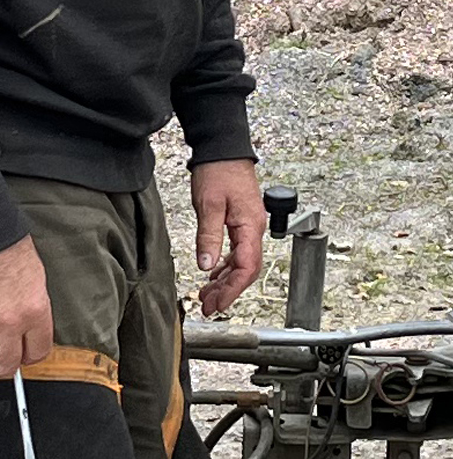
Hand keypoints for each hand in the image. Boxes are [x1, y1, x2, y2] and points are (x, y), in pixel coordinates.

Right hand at [0, 237, 54, 379]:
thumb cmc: (10, 253)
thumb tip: (24, 334)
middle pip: (8, 363)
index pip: (38, 352)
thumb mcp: (36, 285)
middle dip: (3, 363)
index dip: (28, 356)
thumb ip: (32, 313)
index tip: (21, 354)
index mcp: (36, 313)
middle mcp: (12, 324)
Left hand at [191, 158, 265, 317]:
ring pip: (240, 263)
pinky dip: (223, 266)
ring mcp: (248, 228)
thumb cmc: (218, 172)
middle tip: (207, 306)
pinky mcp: (240, 224)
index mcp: (250, 228)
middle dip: (227, 291)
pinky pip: (235, 252)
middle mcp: (253, 230)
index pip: (246, 268)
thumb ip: (209, 236)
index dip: (232, 289)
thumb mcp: (209, 206)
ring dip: (224, 281)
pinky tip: (212, 275)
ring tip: (205, 295)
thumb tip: (206, 265)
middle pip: (245, 270)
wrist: (223, 151)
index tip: (217, 304)